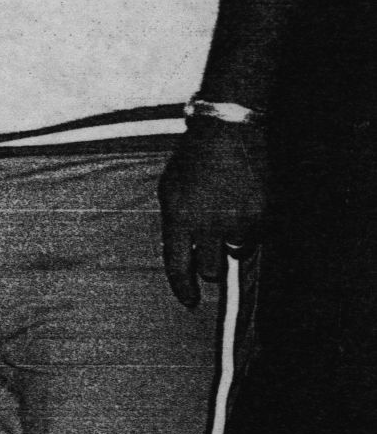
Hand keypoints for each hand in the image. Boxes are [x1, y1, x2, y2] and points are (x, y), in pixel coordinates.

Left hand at [158, 118, 268, 308]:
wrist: (228, 131)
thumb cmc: (193, 160)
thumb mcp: (170, 191)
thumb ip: (175, 224)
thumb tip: (185, 256)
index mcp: (178, 217)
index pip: (177, 266)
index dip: (183, 288)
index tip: (189, 301)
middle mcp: (208, 222)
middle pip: (210, 268)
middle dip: (210, 262)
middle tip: (212, 242)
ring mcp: (237, 218)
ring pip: (236, 250)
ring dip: (232, 239)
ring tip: (228, 209)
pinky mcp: (263, 212)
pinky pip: (257, 234)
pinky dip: (252, 223)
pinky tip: (244, 199)